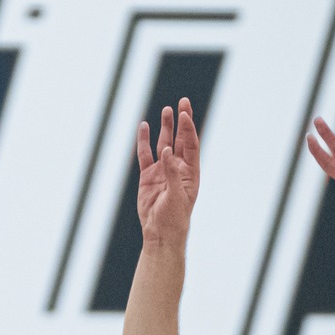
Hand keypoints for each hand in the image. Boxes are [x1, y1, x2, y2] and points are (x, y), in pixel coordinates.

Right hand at [134, 99, 200, 245]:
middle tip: (183, 102)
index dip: (188, 128)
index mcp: (190, 172)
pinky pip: (145, 155)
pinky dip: (144, 141)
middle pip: (180, 139)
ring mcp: (162, 170)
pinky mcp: (148, 176)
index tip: (184, 113)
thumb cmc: (174, 217)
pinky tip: (144, 127)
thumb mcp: (176, 196)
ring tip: (166, 110)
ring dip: (165, 127)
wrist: (160, 232)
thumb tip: (166, 151)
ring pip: (163, 143)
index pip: (190, 144)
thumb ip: (171, 173)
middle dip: (181, 121)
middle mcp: (177, 168)